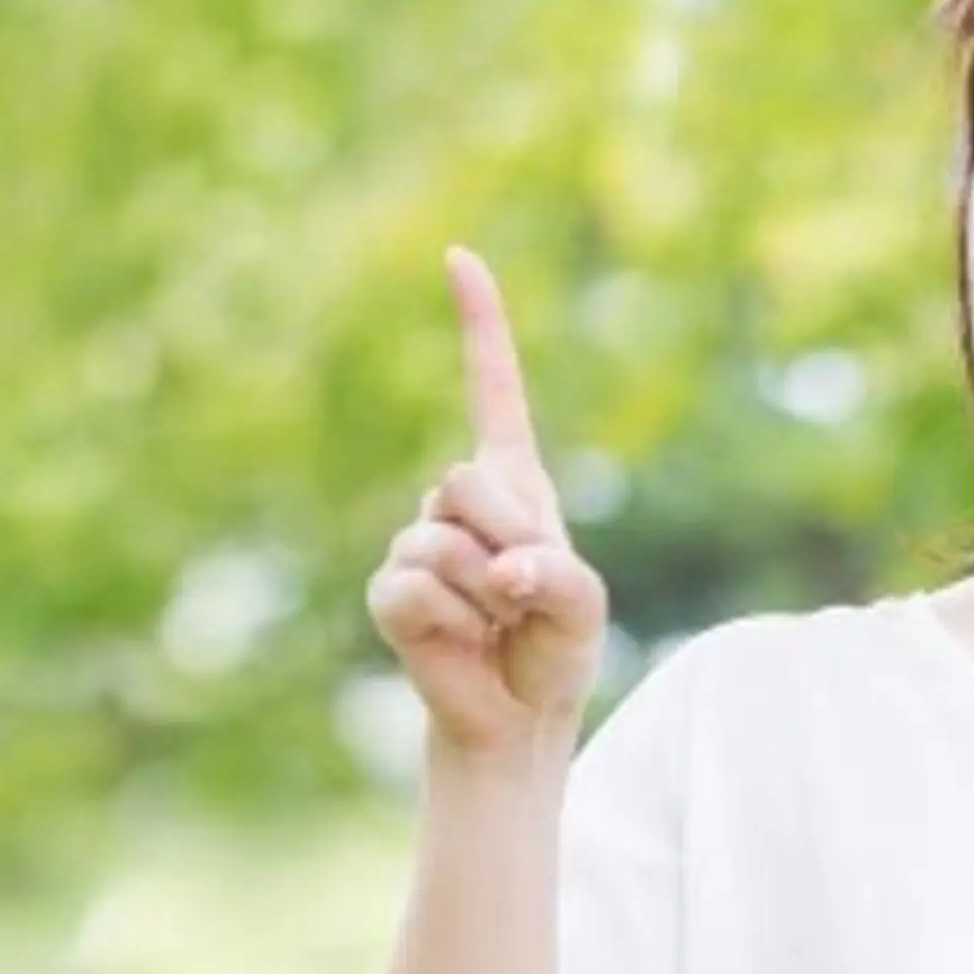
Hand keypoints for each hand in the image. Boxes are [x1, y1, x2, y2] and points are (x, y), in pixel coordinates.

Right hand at [364, 246, 609, 757]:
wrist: (514, 717)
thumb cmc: (554, 648)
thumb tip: (503, 573)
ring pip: (440, 543)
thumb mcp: (584, 606)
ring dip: (484, 596)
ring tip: (494, 626)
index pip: (493, 389)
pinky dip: (452, 624)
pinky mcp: (389, 592)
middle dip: (505, 538)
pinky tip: (463, 643)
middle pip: (463, 479)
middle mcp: (456, 501)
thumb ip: (557, 578)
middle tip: (520, 595)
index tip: (459, 256)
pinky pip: (415, 589)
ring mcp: (414, 543)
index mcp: (513, 481)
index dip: (480, 324)